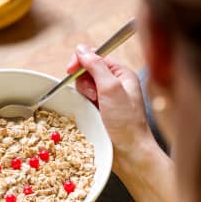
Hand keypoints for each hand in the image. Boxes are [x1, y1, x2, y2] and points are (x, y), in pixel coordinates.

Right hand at [67, 45, 154, 164]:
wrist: (129, 152)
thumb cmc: (126, 122)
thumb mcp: (111, 88)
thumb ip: (96, 66)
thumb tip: (81, 49)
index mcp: (122, 74)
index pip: (97, 56)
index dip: (82, 60)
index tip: (70, 69)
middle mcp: (115, 84)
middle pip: (87, 71)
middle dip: (84, 82)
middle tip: (93, 95)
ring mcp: (106, 98)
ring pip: (83, 86)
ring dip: (84, 94)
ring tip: (94, 106)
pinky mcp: (99, 110)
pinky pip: (83, 100)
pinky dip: (82, 104)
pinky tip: (90, 112)